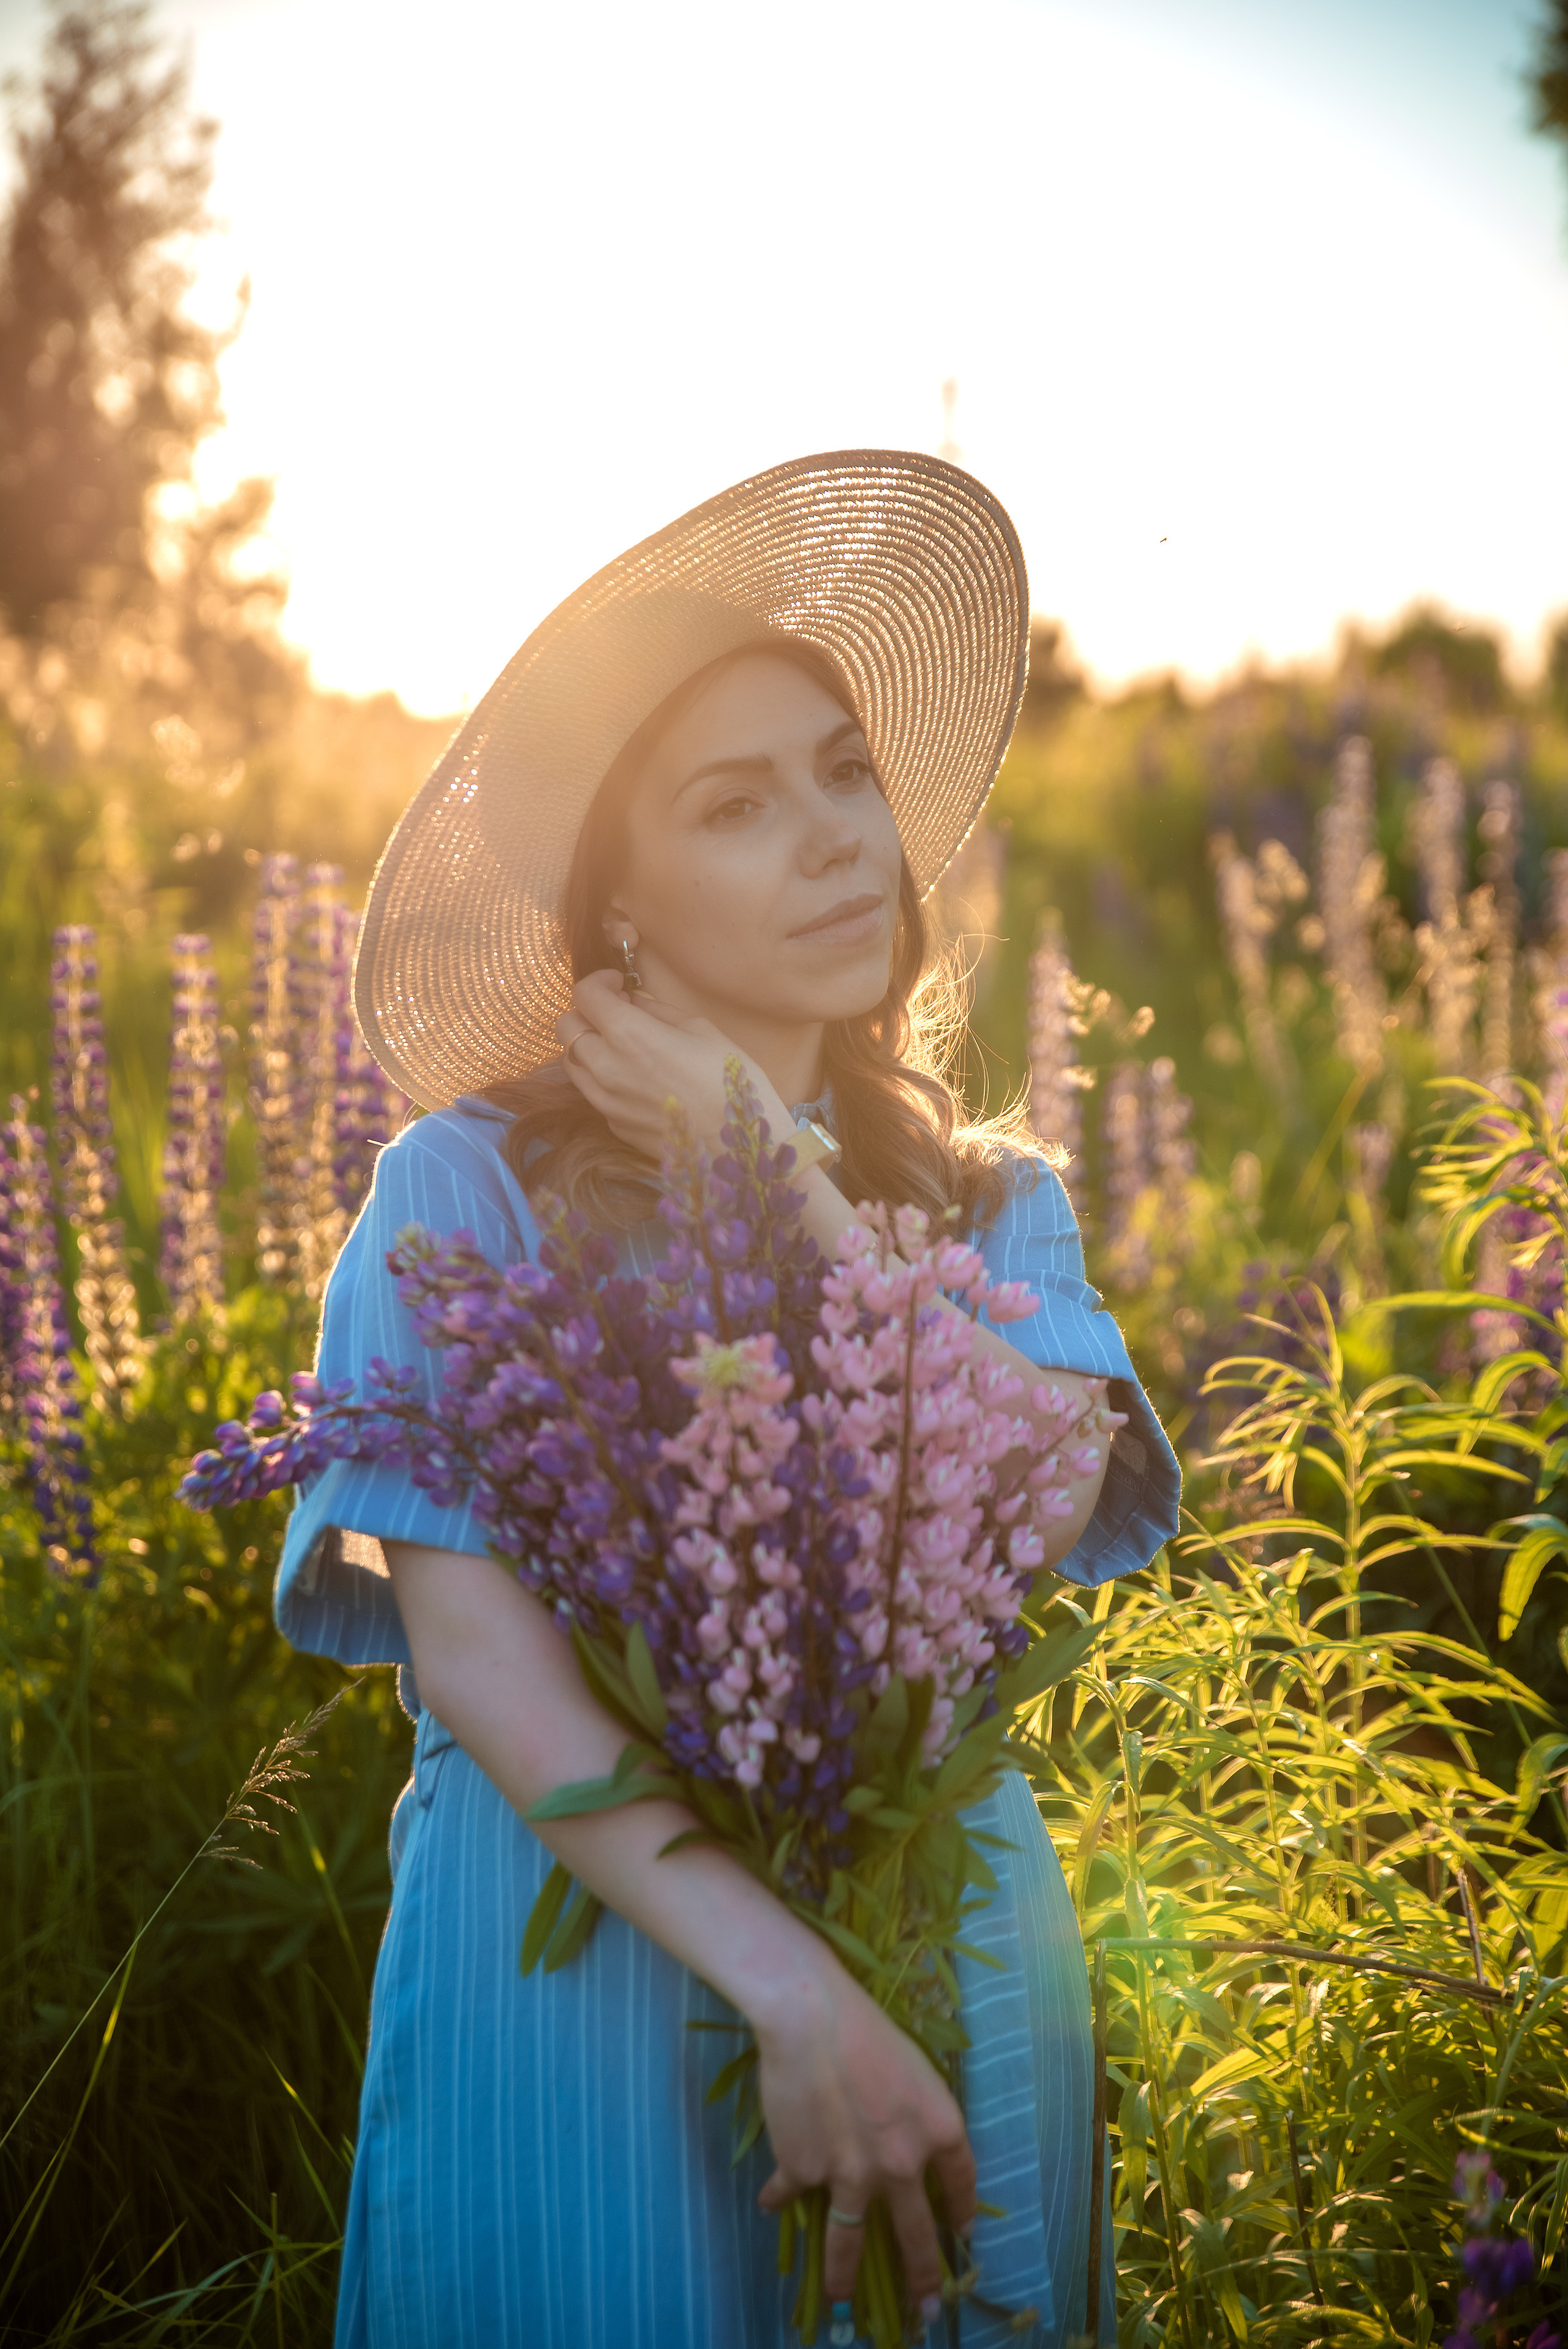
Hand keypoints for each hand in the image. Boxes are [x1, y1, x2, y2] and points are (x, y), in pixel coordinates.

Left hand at [556, 969, 788, 1158]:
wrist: (738, 1146)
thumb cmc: (729, 1081)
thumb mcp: (700, 1029)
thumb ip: (657, 1011)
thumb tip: (634, 1002)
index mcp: (629, 1033)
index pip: (585, 995)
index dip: (598, 981)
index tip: (616, 983)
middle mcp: (606, 1066)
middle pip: (566, 1027)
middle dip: (586, 1012)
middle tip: (615, 1012)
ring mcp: (604, 1100)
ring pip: (572, 1061)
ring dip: (588, 1045)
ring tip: (620, 1045)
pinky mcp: (613, 1124)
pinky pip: (592, 1091)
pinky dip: (602, 1077)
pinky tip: (634, 1077)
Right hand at [752, 1962, 975, 2312]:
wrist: (811, 2018)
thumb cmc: (867, 2028)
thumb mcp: (915, 2070)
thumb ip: (917, 2117)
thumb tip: (907, 2152)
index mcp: (939, 2131)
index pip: (961, 2184)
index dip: (961, 2213)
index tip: (961, 2236)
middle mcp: (901, 2165)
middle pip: (916, 2234)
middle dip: (921, 2278)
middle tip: (925, 2310)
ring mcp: (851, 2176)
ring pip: (850, 2243)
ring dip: (845, 2278)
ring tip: (843, 2303)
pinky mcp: (804, 2171)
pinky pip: (790, 2193)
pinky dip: (779, 2198)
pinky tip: (772, 2203)